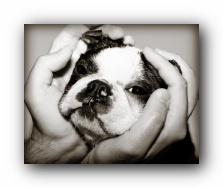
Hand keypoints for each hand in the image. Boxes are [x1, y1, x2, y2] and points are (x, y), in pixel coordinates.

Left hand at [24, 24, 133, 162]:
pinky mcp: (102, 91)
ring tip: (129, 44)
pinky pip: (113, 75)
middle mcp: (78, 69)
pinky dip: (122, 66)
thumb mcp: (35, 92)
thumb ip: (44, 66)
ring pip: (105, 57)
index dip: (87, 27)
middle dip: (108, 34)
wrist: (62, 144)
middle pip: (93, 44)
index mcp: (62, 65)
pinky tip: (130, 63)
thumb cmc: (47, 121)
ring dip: (118, 47)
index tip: (102, 27)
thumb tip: (67, 49)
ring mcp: (92, 80)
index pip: (73, 37)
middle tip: (121, 35)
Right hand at [81, 47, 197, 162]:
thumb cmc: (115, 159)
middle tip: (153, 53)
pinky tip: (156, 75)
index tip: (146, 54)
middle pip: (188, 86)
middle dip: (173, 63)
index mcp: (172, 129)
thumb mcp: (132, 145)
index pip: (179, 88)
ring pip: (186, 90)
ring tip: (156, 59)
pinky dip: (170, 80)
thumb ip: (151, 123)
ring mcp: (172, 123)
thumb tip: (164, 93)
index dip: (165, 66)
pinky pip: (176, 96)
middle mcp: (177, 125)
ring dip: (175, 70)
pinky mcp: (164, 122)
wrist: (108, 166)